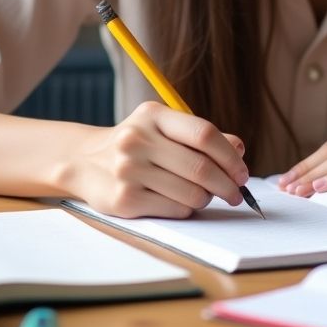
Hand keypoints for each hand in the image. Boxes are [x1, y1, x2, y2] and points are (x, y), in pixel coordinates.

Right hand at [58, 101, 249, 218]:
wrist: (84, 161)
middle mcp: (137, 140)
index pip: (204, 134)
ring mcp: (128, 171)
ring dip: (207, 199)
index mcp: (153, 116)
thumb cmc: (137, 144)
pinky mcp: (123, 200)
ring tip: (206, 196)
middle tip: (236, 194)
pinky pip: (174, 210)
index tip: (242, 172)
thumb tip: (239, 148)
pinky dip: (187, 210)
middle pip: (200, 167)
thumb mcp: (164, 129)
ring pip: (190, 193)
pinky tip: (183, 204)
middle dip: (226, 184)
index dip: (230, 156)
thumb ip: (201, 137)